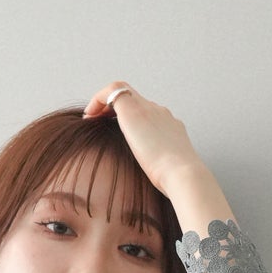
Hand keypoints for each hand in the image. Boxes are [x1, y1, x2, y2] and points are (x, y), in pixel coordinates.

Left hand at [81, 82, 201, 191]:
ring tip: (91, 118)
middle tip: (99, 122)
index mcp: (170, 127)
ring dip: (105, 103)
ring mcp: (149, 108)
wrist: (182, 173)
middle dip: (115, 108)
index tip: (119, 132)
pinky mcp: (134, 110)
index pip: (150, 114)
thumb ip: (159, 168)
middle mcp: (161, 113)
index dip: (132, 118)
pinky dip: (98, 99)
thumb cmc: (175, 181)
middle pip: (136, 100)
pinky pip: (112, 91)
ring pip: (125, 93)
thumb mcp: (168, 171)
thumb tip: (151, 181)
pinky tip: (89, 116)